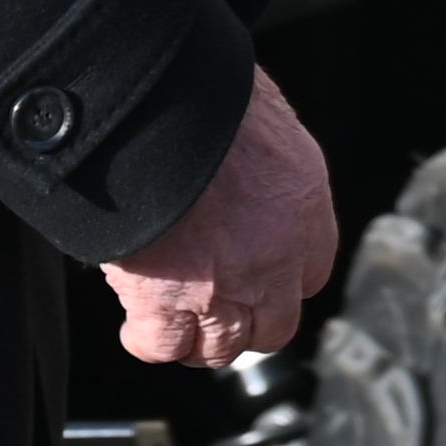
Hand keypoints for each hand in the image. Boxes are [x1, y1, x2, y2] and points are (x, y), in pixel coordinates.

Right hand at [105, 68, 334, 366]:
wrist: (159, 112)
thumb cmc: (206, 99)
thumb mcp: (264, 125)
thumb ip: (262, 167)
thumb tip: (238, 172)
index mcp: (304, 210)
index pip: (307, 275)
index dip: (277, 281)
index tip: (256, 277)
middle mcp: (276, 258)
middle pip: (274, 324)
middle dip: (245, 323)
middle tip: (216, 311)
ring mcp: (225, 286)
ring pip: (222, 346)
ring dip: (200, 340)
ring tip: (178, 325)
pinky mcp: (167, 301)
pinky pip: (163, 345)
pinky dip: (148, 341)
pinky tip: (138, 326)